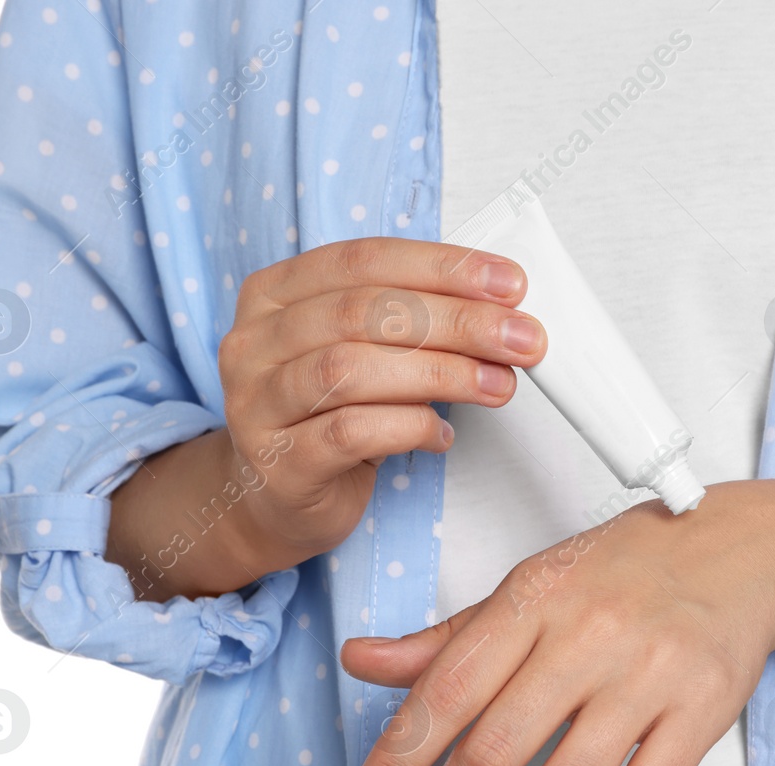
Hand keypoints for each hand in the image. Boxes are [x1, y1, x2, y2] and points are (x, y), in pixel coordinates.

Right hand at [218, 237, 545, 570]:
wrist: (276, 497)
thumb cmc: (327, 415)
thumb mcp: (364, 352)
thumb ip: (413, 321)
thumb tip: (501, 311)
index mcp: (275, 294)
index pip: (363, 260)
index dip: (441, 267)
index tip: (508, 284)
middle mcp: (254, 342)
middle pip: (363, 311)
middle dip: (457, 321)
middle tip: (519, 339)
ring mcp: (256, 404)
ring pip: (352, 369)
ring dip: (441, 374)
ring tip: (496, 385)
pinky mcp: (277, 464)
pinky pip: (350, 434)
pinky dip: (410, 429)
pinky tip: (442, 435)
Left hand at [339, 481, 774, 765]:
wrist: (741, 553)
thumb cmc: (627, 569)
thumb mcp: (528, 585)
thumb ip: (447, 638)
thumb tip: (362, 661)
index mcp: (534, 600)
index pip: (446, 693)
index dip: (397, 761)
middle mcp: (589, 637)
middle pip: (497, 751)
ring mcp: (650, 678)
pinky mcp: (700, 715)